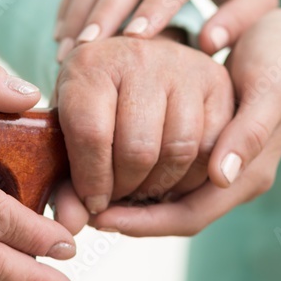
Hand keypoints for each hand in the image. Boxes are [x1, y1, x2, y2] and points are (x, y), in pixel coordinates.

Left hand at [51, 35, 233, 233]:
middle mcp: (137, 56)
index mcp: (89, 64)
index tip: (92, 205)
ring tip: (142, 190)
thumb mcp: (69, 130)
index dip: (92, 182)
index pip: (91, 135)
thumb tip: (73, 225)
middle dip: (127, 189)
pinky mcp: (215, 79)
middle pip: (139, 149)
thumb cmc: (94, 102)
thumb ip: (66, 181)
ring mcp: (180, 65)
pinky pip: (213, 145)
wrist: (132, 62)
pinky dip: (193, 176)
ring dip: (162, 187)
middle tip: (118, 200)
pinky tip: (172, 179)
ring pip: (180, 150)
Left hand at [90, 6, 280, 235]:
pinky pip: (170, 173)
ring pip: (169, 197)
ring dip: (132, 197)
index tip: (99, 216)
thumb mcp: (270, 92)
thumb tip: (222, 178)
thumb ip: (247, 136)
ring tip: (91, 187)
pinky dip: (141, 172)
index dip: (143, 222)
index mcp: (249, 175)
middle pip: (173, 213)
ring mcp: (223, 166)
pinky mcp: (210, 147)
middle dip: (129, 214)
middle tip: (84, 206)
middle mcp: (234, 178)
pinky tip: (112, 159)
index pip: (187, 216)